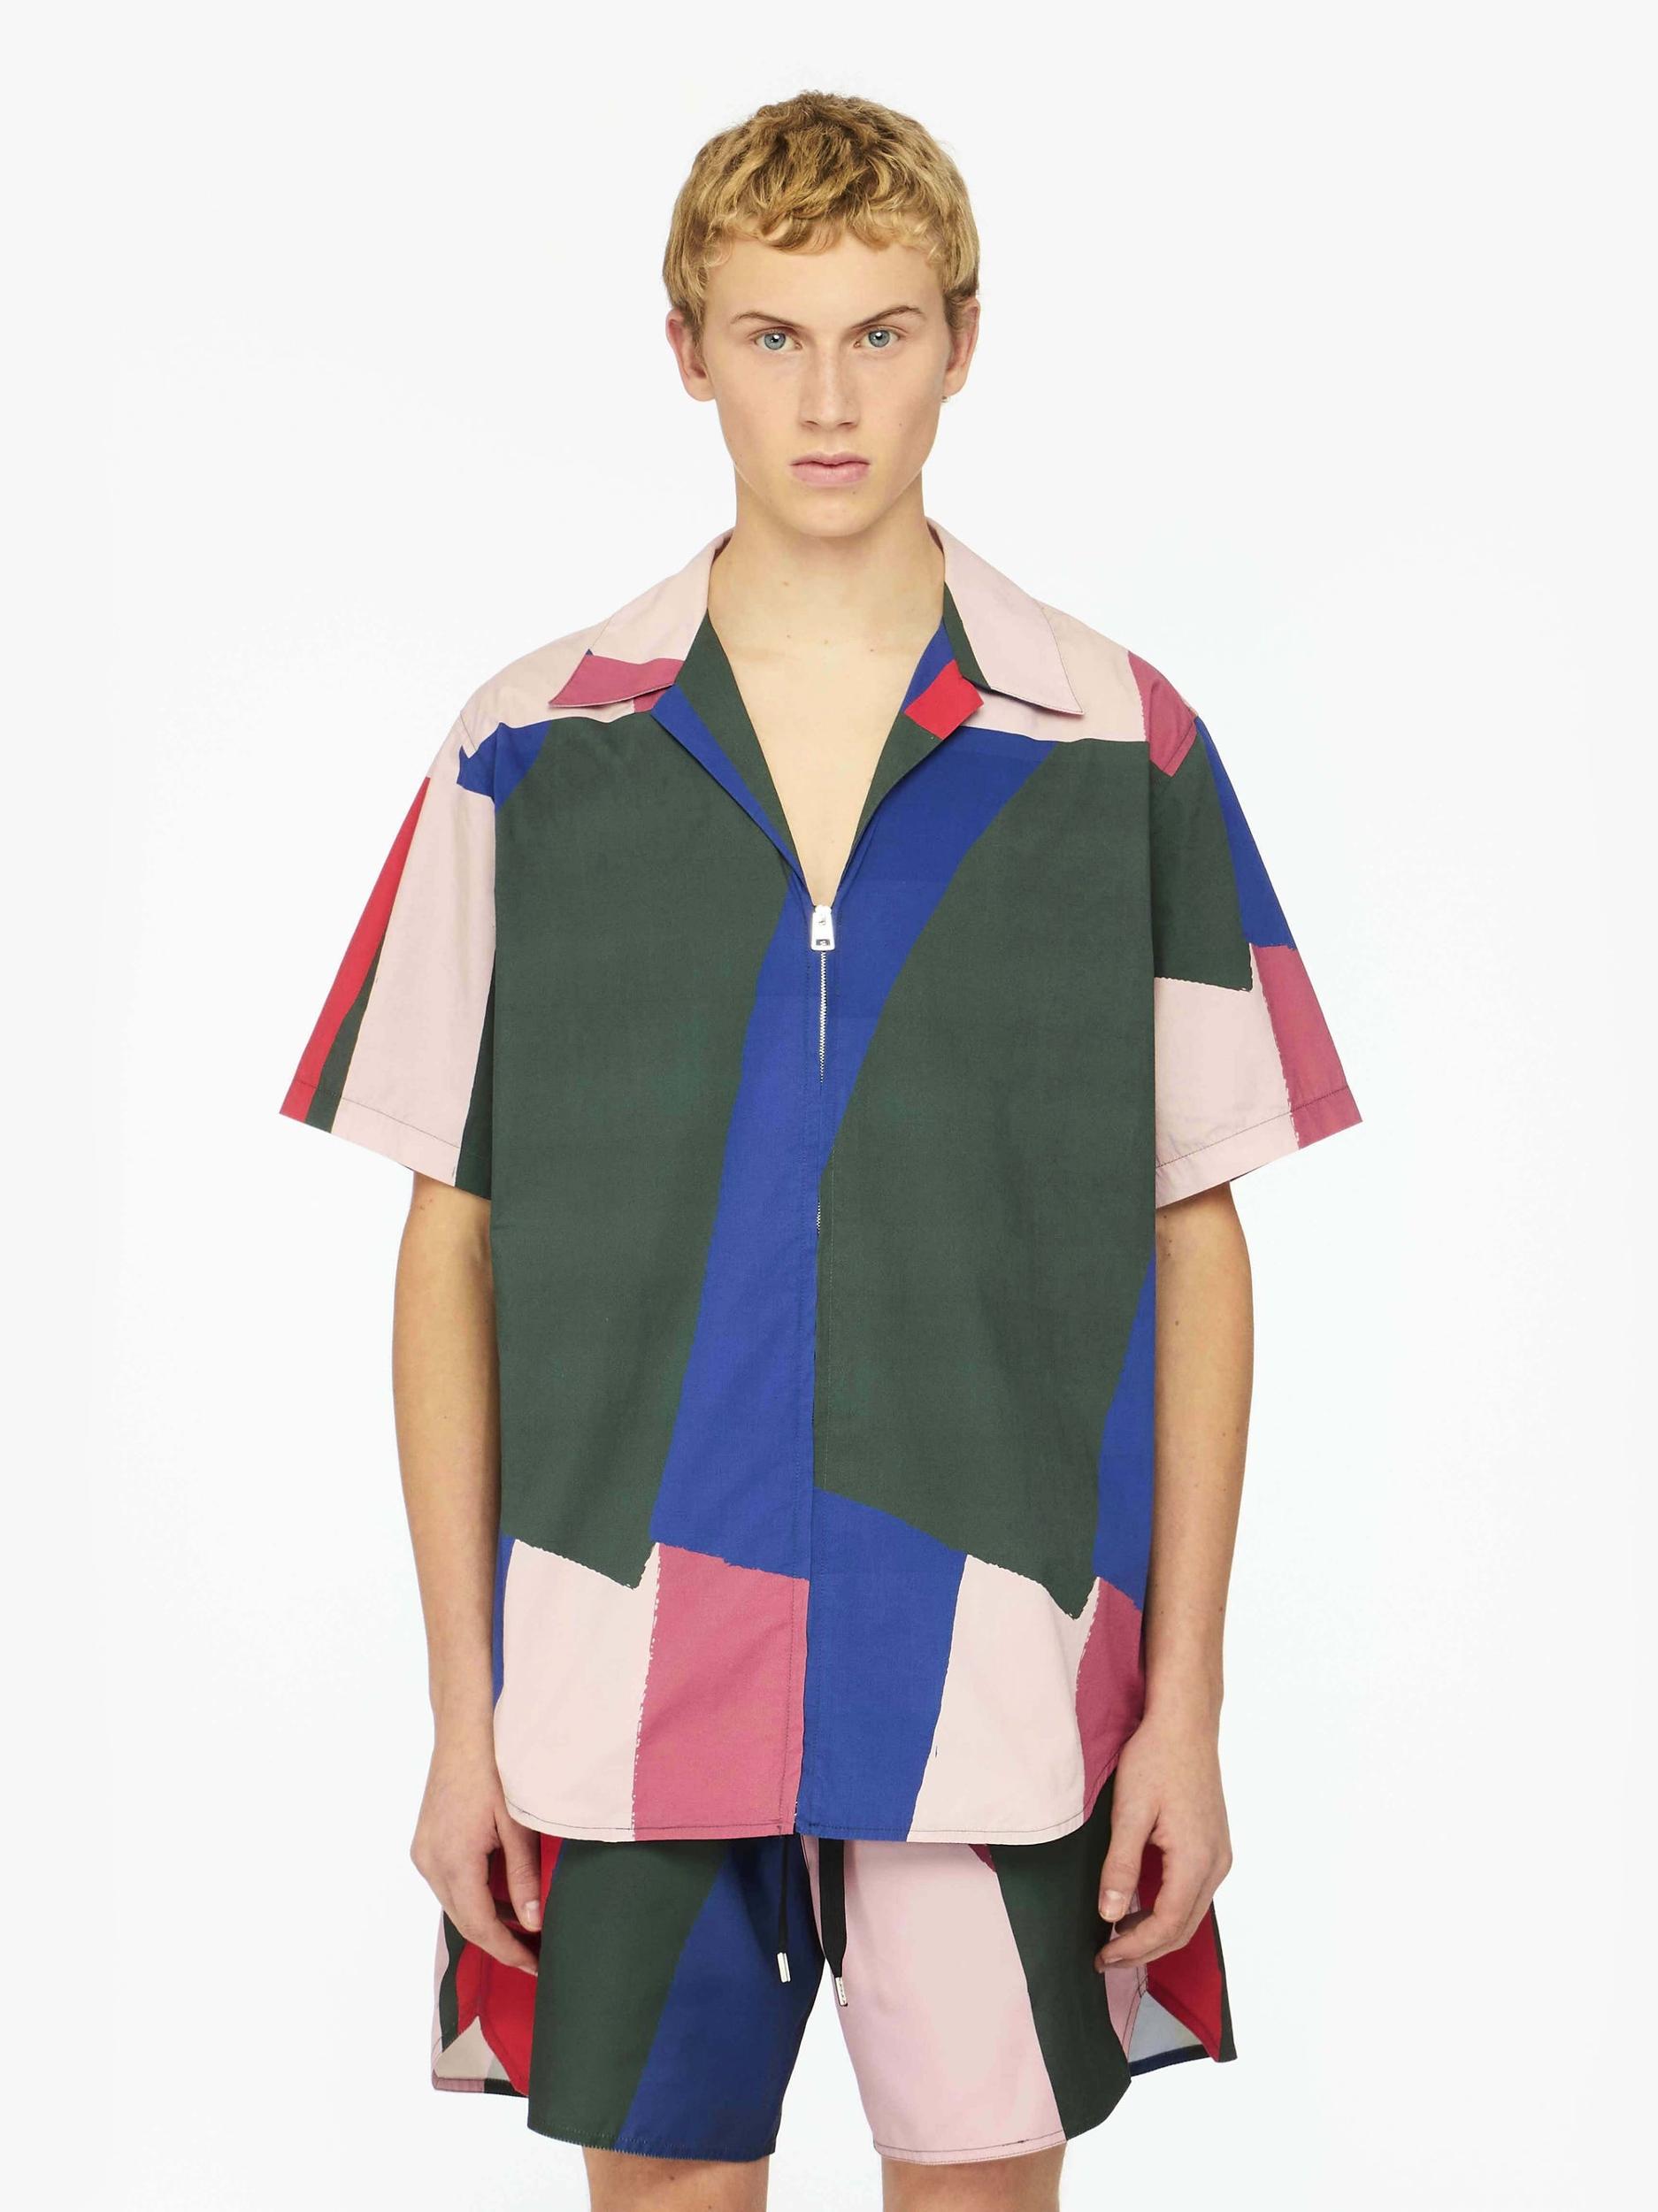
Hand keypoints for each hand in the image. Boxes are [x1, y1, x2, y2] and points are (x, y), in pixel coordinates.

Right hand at [411, 1729, 541, 1974]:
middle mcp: (430, 1862)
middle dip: (499, 1942)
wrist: (463, 1731)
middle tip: (535, 1955)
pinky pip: (448, 1884)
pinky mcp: (424, 1843)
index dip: (509, 1951)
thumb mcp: (519, 1824)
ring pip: (455, 1904)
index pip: (481, 1925)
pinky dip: (473, 1898)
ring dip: (485, 1920)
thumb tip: (532, 1922)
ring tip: (523, 1932)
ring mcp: (423, 1852)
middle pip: (465, 1920)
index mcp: (454, 1860)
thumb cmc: (496, 1769)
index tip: (536, 1967)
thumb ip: (524, 1877)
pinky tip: (499, 1900)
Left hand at [1093, 1707, 1231, 1971]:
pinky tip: (1141, 1907)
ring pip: (1191, 1913)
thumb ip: (1121, 1866)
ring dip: (1157, 1932)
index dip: (1135, 1948)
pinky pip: (1194, 1893)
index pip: (1167, 1925)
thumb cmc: (1156, 1758)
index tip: (1103, 1957)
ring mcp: (1219, 1854)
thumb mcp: (1129, 1811)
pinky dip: (1168, 1910)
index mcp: (1196, 1859)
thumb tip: (1110, 1915)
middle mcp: (1215, 1863)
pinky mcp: (1214, 1845)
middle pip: (1184, 1927)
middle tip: (1106, 1958)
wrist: (1185, 1723)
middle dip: (1145, 1949)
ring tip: (1118, 1939)